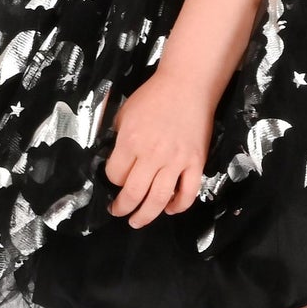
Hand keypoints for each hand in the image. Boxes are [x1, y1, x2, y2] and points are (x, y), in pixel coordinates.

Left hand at [104, 72, 213, 227]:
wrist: (187, 85)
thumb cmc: (153, 96)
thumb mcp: (124, 112)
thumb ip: (115, 137)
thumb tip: (110, 159)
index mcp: (131, 141)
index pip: (115, 175)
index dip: (111, 181)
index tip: (114, 180)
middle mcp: (152, 154)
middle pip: (133, 193)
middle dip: (122, 208)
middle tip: (118, 212)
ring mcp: (176, 161)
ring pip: (159, 199)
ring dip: (146, 216)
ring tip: (137, 221)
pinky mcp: (196, 162)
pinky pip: (188, 193)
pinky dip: (178, 206)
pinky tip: (169, 209)